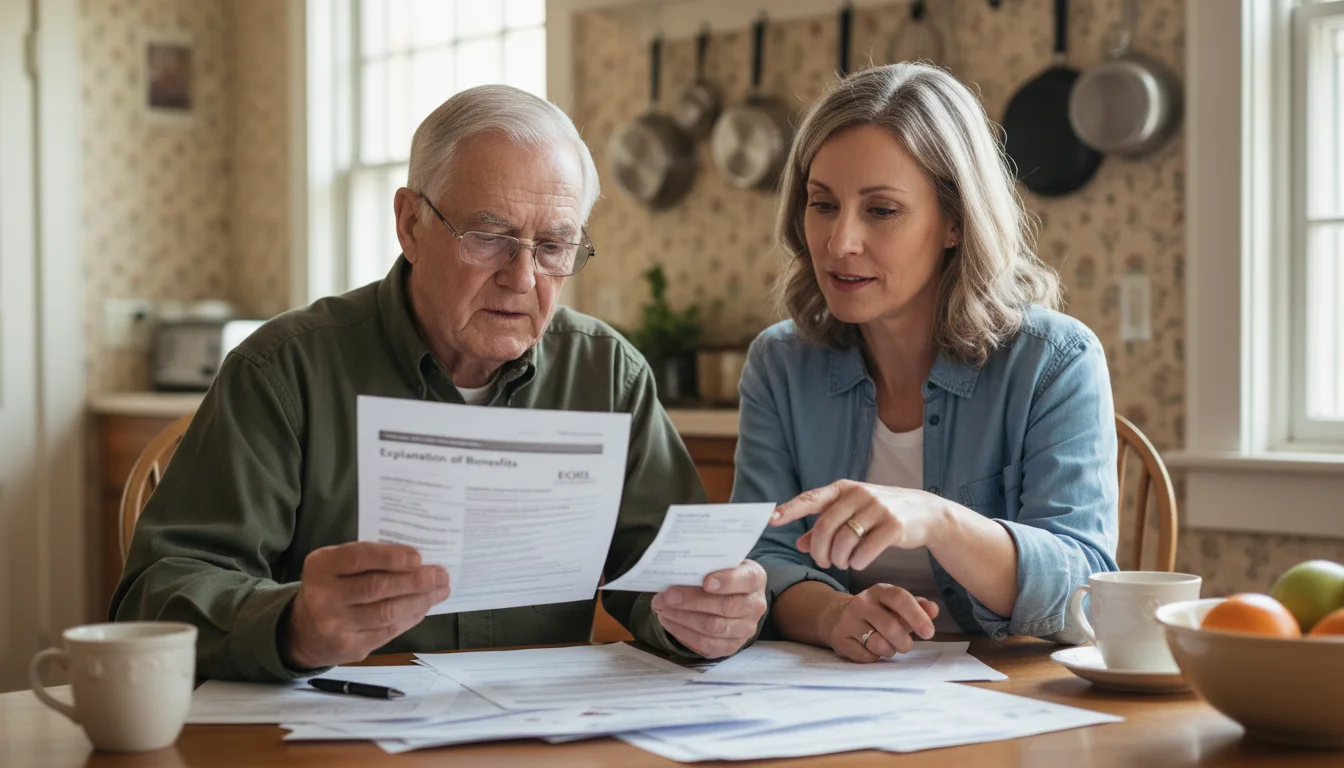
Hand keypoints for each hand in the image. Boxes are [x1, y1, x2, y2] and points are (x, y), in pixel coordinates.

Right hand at [283, 542, 449, 668]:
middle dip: (416, 581)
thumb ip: (369, 559)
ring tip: (439, 591)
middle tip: (441, 575)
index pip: (359, 558)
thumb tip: (417, 560)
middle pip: (377, 588)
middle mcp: (323, 597)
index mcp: (320, 567)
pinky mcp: (349, 647)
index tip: (418, 557)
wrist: (303, 631)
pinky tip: (423, 607)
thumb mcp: (337, 565)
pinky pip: (388, 631)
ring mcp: (335, 625)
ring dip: (420, 601)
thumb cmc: (331, 587)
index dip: (391, 557)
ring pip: (387, 612)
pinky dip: (411, 617)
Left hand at [651, 560, 766, 658]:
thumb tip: (678, 569)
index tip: (705, 581)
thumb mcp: (720, 564)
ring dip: (683, 617)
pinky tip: (668, 620)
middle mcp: (754, 605)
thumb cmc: (721, 575)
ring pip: (714, 627)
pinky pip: (705, 644)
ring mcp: (744, 629)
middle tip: (669, 595)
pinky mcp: (729, 646)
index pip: (747, 580)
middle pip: (726, 606)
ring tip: (662, 607)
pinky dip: (682, 632)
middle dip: (693, 601)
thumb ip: (707, 565)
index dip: (727, 581)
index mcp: (755, 579)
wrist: (730, 596)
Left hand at [771, 480, 947, 570]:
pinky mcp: (894, 525)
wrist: (924, 513)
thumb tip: (799, 544)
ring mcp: (877, 508)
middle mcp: (858, 494)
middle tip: (823, 563)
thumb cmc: (879, 514)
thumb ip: (824, 528)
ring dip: (838, 559)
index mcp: (843, 488)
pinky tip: (858, 563)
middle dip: (820, 550)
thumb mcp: (851, 514)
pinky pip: (866, 550)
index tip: (771, 519)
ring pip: (844, 540)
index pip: (811, 498)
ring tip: (841, 563)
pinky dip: (857, 561)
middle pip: (826, 526)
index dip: (790, 509)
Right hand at [823, 584, 938, 660]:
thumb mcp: (897, 606)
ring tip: (888, 646)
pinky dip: (874, 657)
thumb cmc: (878, 612)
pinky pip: (866, 656)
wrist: (839, 615)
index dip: (917, 616)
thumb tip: (933, 610)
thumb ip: (918, 607)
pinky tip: (870, 648)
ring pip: (878, 644)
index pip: (900, 599)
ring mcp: (848, 620)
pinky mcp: (839, 638)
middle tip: (906, 645)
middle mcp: (861, 603)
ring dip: (889, 650)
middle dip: (904, 642)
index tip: (929, 633)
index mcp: (879, 591)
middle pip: (890, 626)